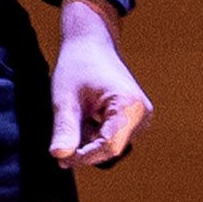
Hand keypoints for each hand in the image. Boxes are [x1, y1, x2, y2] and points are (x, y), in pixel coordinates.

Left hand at [46, 0, 153, 168]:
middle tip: (60, 144)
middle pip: (111, 149)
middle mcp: (143, 113)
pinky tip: (85, 117)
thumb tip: (59, 156)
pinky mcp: (136, 117)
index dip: (84, 157)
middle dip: (85, 150)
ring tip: (75, 120)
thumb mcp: (65, 98)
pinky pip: (115, 136)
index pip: (109, 147)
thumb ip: (65, 128)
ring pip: (112, 145)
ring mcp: (142, 116)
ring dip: (89, 141)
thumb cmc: (78, 65)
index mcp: (129, 106)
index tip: (60, 158)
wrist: (91, 43)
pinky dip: (95, 134)